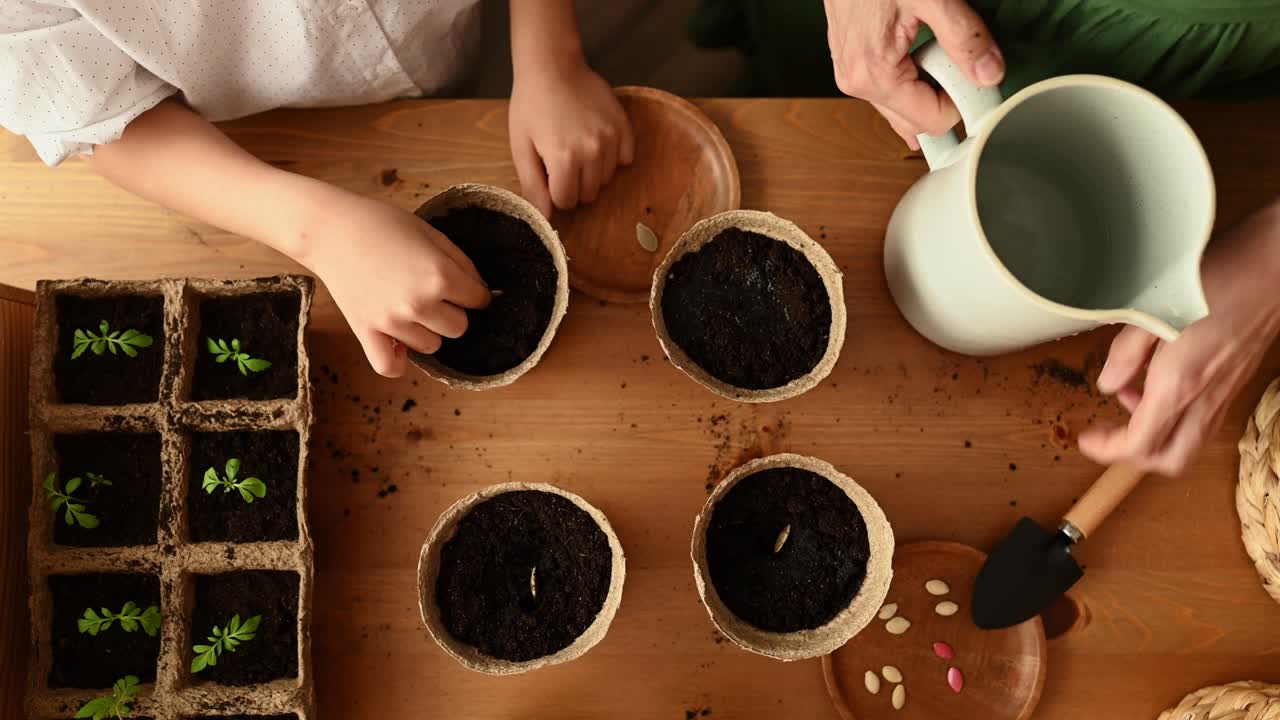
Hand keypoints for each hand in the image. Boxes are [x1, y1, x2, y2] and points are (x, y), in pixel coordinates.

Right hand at [297, 188, 490, 377]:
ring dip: (427, 330)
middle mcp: (419, 303)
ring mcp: (392, 322)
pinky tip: (398, 343)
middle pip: (459, 327)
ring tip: (409, 307)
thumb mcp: (431, 233)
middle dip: (452, 312)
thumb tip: (481, 290)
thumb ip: (462, 263)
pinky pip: (389, 366)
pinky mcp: (366, 332)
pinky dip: (398, 361)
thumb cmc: (381, 224)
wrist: (331, 229)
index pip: (478, 300)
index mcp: (440, 276)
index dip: (474, 292)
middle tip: (433, 294)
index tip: (462, 287)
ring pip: (432, 345)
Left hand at [509, 56, 633, 216]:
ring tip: (577, 146)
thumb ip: (533, 185)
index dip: (554, 192)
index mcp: (563, 159)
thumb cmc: (530, 106)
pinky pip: (625, 160)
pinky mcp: (624, 127)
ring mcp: (612, 139)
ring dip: (592, 172)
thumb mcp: (521, 146)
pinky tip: (596, 141)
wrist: (553, 66)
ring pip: (606, 180)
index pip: (566, 202)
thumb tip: (546, 217)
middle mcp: (592, 152)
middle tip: (561, 159)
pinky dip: (613, 157)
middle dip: (573, 184)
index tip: (548, 174)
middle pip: (588, 194)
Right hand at [823, 0, 1004, 148]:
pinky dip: (914, 72)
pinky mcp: (854, 58)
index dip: (963, 104)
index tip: (982, 81)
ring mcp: (852, 71)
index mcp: (872, 75)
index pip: (931, 121)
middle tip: (965, 64)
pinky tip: (921, 44)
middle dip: (945, 97)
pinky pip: (891, 84)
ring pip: (903, 103)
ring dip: (929, 83)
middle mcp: (857, 81)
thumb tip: (989, 74)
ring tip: (938, 45)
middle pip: (915, 120)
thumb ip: (964, 38)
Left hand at [1079, 200, 1279, 475]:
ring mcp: (1224, 393)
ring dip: (1155, 437)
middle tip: (1106, 430)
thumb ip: (1125, 354)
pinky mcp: (1234, 383)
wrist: (1271, 264)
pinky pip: (1203, 421)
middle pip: (1169, 460)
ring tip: (1129, 399)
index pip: (1140, 445)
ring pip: (1188, 444)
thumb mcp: (1151, 311)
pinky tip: (1159, 383)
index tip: (1085, 439)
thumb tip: (1107, 384)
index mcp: (1178, 385)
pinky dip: (1176, 418)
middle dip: (1133, 456)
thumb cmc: (1215, 278)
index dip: (1107, 450)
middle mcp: (1205, 399)